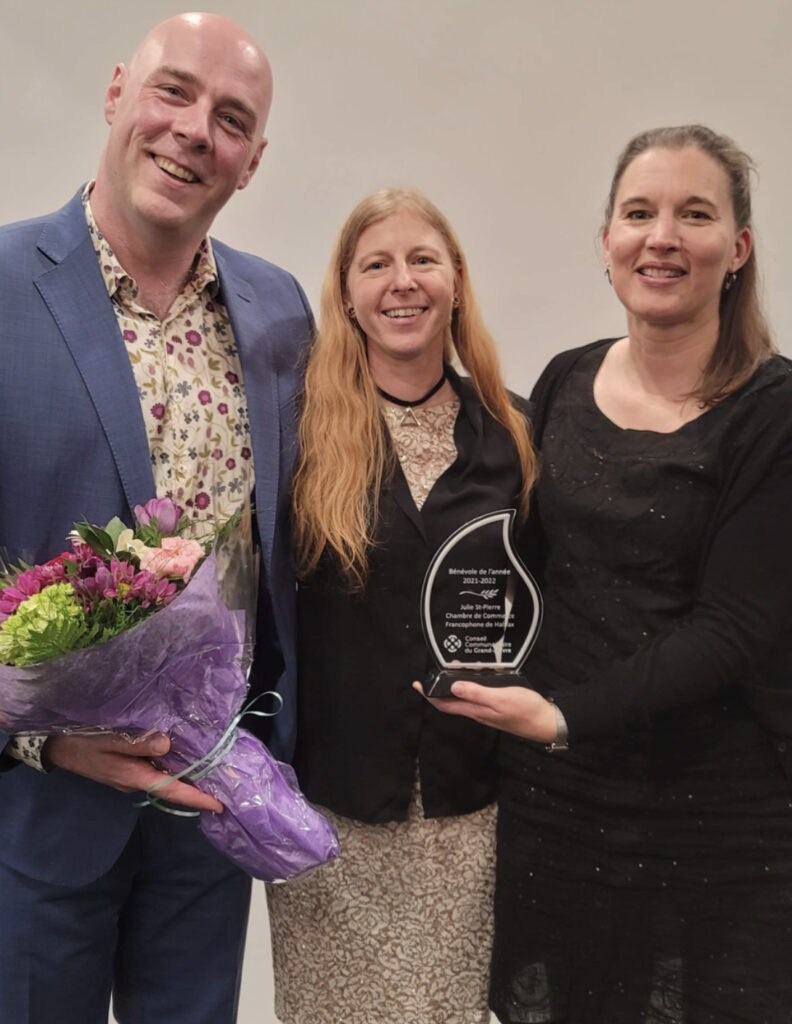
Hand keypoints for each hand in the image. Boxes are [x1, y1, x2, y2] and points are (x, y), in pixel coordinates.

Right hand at [44, 732, 223, 812]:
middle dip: (198, 788)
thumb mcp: (107, 740)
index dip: (197, 798)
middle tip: (226, 785)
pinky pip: (156, 770)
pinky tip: (184, 756)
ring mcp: (131, 777)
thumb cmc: (81, 743)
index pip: (172, 791)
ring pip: (165, 778)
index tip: (219, 804)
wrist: (56, 747)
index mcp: (134, 777)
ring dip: (187, 777)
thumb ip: (137, 744)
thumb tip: (166, 745)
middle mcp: (136, 781)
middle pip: (172, 788)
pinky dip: (172, 767)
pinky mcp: (127, 769)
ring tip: (214, 770)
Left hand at [413, 680, 557, 742]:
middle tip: (430, 676)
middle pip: (451, 703)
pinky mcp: (497, 708)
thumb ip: (477, 693)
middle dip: (438, 691)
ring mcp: (487, 711)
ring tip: (448, 674)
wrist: (547, 722)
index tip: (418, 685)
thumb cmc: (525, 710)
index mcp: (476, 710)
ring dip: (452, 689)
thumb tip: (453, 687)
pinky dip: (468, 689)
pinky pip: (476, 698)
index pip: (445, 705)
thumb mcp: (500, 698)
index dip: (429, 696)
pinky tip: (473, 681)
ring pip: (463, 701)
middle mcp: (478, 712)